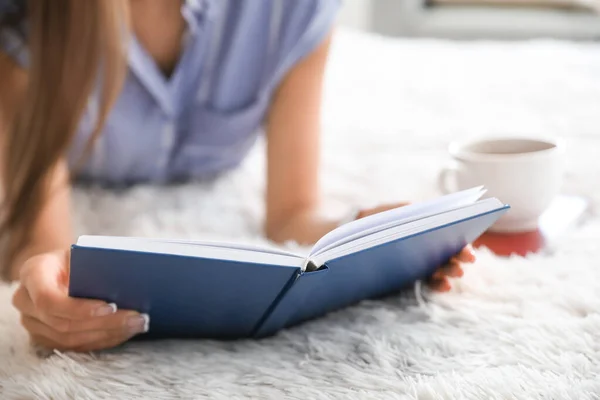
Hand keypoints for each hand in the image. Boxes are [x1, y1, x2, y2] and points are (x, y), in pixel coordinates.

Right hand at [12, 250, 147, 351]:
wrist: (60, 267)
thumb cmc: (76, 257)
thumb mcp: (83, 252)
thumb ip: (96, 263)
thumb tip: (127, 277)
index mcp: (33, 273)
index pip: (50, 300)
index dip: (80, 308)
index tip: (111, 307)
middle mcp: (25, 301)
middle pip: (64, 323)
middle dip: (105, 323)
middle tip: (138, 318)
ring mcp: (32, 323)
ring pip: (70, 339)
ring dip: (108, 334)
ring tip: (137, 325)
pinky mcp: (45, 338)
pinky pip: (74, 347)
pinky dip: (102, 341)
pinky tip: (125, 333)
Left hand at [356, 202, 475, 291]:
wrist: (351, 239)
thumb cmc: (373, 221)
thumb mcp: (388, 211)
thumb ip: (405, 211)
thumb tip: (417, 208)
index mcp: (425, 226)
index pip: (447, 229)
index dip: (459, 233)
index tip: (468, 234)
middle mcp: (426, 245)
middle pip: (447, 248)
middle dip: (459, 253)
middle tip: (469, 257)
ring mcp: (420, 262)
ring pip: (440, 266)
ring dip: (451, 269)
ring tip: (458, 272)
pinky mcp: (410, 276)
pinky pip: (427, 281)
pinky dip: (438, 284)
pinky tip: (446, 286)